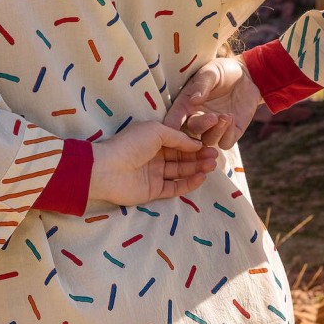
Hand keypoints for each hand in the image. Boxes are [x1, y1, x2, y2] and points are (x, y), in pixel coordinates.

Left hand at [88, 119, 222, 206]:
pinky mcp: (154, 191)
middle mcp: (154, 157)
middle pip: (181, 158)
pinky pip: (175, 188)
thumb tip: (197, 144)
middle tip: (216, 157)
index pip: (178, 143)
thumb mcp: (156, 131)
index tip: (211, 144)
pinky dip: (188, 183)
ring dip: (197, 169)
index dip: (194, 144)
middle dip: (199, 157)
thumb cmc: (130, 144)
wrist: (108, 169)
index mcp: (153, 141)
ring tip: (212, 166)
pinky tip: (201, 177)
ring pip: (180, 172)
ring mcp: (154, 175)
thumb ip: (178, 138)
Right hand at [164, 56, 262, 150]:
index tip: (172, 130)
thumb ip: (202, 84)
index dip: (170, 127)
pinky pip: (225, 143)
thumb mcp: (211, 72)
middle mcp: (197, 118)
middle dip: (202, 126)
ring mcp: (213, 128)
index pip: (173, 119)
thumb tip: (194, 99)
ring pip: (208, 141)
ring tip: (227, 116)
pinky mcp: (230, 132)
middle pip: (191, 132)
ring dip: (216, 131)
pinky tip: (232, 118)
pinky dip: (228, 135)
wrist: (247, 76)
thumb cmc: (223, 71)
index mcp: (186, 104)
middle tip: (213, 117)